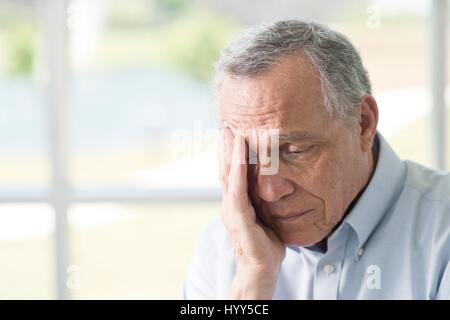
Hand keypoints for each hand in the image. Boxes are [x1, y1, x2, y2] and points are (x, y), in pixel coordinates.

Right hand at [219, 128, 285, 298]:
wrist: (260, 269)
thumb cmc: (265, 245)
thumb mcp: (265, 217)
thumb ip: (262, 201)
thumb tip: (272, 185)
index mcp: (236, 202)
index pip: (231, 172)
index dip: (231, 153)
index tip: (232, 133)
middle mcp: (229, 202)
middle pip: (225, 168)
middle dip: (225, 146)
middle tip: (226, 124)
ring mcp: (231, 209)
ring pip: (228, 174)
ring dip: (230, 151)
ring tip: (230, 131)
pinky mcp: (238, 216)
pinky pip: (237, 187)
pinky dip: (239, 168)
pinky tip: (240, 153)